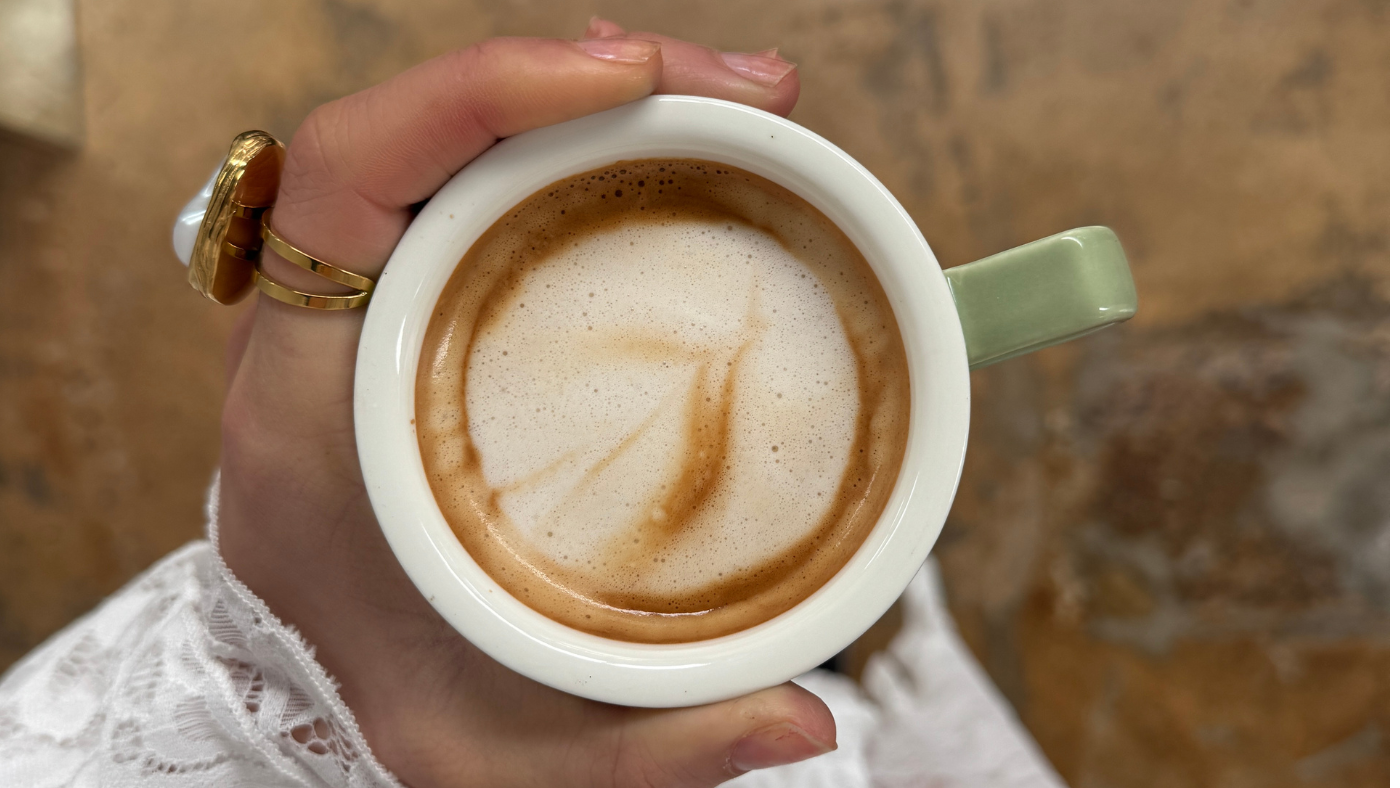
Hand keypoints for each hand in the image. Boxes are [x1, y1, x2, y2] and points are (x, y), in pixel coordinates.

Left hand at [217, 19, 833, 787]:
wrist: (307, 705)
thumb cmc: (387, 711)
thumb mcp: (500, 755)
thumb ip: (652, 746)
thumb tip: (804, 724)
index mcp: (311, 402)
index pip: (348, 174)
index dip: (474, 91)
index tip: (622, 76)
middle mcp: (330, 327)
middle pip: (433, 129)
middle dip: (590, 74)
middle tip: (754, 94)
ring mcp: (375, 307)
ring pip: (470, 142)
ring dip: (600, 98)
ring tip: (735, 107)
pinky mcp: (423, 310)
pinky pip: (493, 186)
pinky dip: (587, 150)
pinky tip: (677, 155)